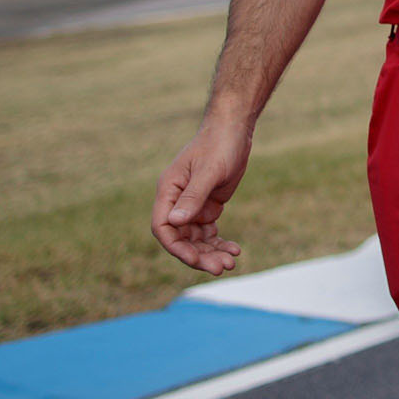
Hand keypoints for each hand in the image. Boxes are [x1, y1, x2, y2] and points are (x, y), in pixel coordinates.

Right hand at [152, 116, 252, 275]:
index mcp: (168, 191)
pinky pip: (209, 233)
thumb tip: (175, 222)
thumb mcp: (209, 171)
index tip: (195, 260)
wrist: (235, 130)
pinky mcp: (208, 207)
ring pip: (196, 239)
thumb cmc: (219, 144)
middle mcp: (177, 201)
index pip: (163, 227)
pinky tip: (235, 250)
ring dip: (211, 253)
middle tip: (221, 268)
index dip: (177, 247)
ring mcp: (192, 205)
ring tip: (231, 262)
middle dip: (199, 255)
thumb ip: (193, 196)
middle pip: (181, 239)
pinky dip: (220, 243)